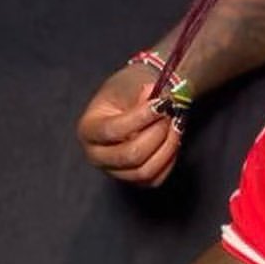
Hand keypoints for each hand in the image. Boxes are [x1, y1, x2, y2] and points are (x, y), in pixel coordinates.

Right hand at [77, 65, 183, 187]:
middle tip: (171, 114)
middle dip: (157, 133)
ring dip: (167, 146)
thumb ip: (141, 92)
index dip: (140, 118)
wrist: (137, 100)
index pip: (112, 130)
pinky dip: (169, 159)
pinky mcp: (134, 179)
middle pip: (129, 155)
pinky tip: (172, 138)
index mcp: (88, 129)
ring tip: (176, 124)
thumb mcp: (131, 84)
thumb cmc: (129, 92)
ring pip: (144, 171)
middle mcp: (96, 155)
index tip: (161, 104)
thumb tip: (154, 97)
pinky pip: (156, 178)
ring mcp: (114, 171)